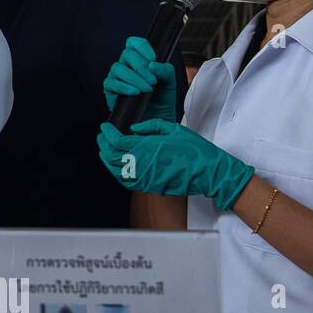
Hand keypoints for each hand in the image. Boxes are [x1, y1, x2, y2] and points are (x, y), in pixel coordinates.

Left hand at [96, 119, 253, 210]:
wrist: (209, 173)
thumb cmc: (194, 150)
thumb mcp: (174, 129)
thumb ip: (151, 126)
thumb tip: (134, 128)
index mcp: (147, 148)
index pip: (117, 141)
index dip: (107, 133)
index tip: (105, 126)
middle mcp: (142, 164)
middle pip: (111, 156)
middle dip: (103, 144)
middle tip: (102, 136)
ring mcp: (144, 177)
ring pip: (115, 170)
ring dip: (106, 158)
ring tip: (105, 149)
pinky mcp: (148, 186)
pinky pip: (125, 181)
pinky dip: (116, 172)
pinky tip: (117, 165)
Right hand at [103, 36, 176, 122]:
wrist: (156, 120)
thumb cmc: (162, 100)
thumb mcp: (170, 84)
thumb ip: (165, 71)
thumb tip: (152, 64)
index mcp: (139, 59)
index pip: (134, 43)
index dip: (142, 47)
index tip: (153, 58)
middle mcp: (126, 66)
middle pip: (127, 54)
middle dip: (141, 67)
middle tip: (153, 81)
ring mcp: (116, 77)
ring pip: (118, 68)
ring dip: (134, 78)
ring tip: (147, 90)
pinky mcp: (110, 91)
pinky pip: (111, 83)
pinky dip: (124, 87)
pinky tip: (135, 93)